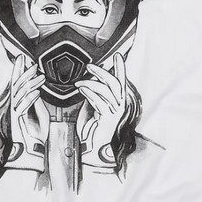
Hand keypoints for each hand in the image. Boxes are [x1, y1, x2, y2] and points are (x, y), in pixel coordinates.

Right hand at [7, 55, 48, 168]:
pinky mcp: (15, 122)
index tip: (23, 59)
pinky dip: (30, 99)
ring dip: (31, 84)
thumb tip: (36, 90)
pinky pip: (22, 107)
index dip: (19, 71)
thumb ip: (36, 102)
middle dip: (24, 73)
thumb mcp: (40, 115)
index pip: (18, 84)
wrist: (31, 153)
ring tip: (41, 77)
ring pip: (20, 94)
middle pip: (17, 86)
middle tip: (31, 63)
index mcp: (19, 104)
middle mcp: (14, 107)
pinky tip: (37, 93)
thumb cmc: (36, 135)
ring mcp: (14, 114)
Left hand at [75, 52, 125, 166]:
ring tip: (79, 82)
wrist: (93, 146)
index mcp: (117, 101)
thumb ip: (95, 94)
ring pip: (106, 90)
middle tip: (90, 66)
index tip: (118, 55)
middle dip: (102, 72)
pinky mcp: (107, 118)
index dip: (120, 68)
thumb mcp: (93, 106)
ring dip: (91, 82)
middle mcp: (119, 105)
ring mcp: (114, 112)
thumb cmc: (92, 127)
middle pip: (114, 83)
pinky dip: (89, 92)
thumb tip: (90, 80)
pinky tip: (81, 88)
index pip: (121, 81)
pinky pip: (99, 100)